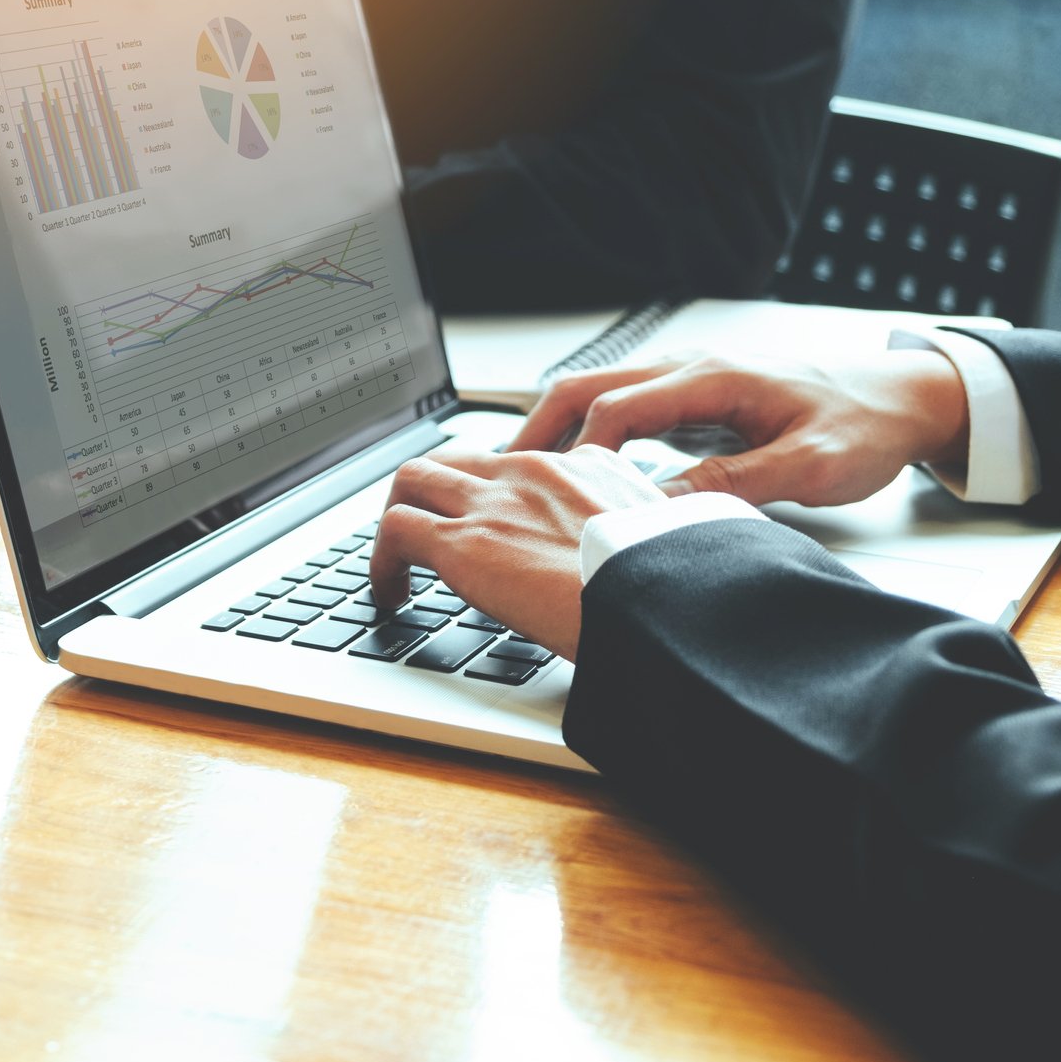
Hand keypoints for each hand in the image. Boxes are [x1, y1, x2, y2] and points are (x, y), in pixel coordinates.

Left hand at [368, 446, 662, 659]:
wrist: (669, 604)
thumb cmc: (679, 589)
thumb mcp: (670, 544)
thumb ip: (643, 541)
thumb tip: (650, 570)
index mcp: (587, 467)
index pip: (523, 464)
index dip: (498, 495)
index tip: (495, 527)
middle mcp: (533, 471)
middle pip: (458, 457)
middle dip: (432, 491)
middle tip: (427, 530)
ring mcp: (494, 502)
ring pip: (413, 479)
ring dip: (396, 517)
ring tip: (396, 562)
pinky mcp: (463, 543)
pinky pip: (395, 531)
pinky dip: (381, 560)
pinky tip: (390, 595)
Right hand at [508, 352, 970, 507]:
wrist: (903, 399)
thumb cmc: (863, 426)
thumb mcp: (809, 466)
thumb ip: (735, 483)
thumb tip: (662, 507)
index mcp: (712, 378)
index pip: (617, 409)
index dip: (577, 454)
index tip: (552, 496)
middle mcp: (689, 368)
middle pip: (585, 389)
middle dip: (536, 431)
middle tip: (500, 478)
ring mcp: (686, 378)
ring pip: (596, 395)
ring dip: (555, 432)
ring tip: (522, 479)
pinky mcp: (691, 397)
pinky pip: (620, 407)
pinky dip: (584, 434)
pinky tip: (575, 471)